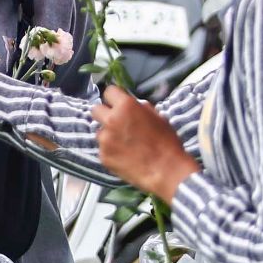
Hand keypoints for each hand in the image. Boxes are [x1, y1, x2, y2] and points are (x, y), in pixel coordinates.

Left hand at [90, 86, 197, 202]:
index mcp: (126, 106)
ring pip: (99, 131)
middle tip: (116, 122)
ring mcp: (105, 140)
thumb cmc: (167, 143)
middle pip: (96, 109)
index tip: (117, 103)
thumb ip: (140, 108)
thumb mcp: (157, 117)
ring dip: (108, 135)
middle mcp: (111, 120)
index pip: (109, 92)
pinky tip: (125, 156)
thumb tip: (131, 105)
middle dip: (104, 114)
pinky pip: (103, 149)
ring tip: (124, 144)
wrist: (166, 170)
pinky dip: (111, 151)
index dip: (114, 98)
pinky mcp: (103, 156)